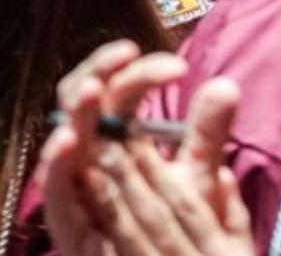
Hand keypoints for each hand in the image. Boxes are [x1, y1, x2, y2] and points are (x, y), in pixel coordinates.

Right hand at [42, 47, 253, 255]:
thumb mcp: (196, 177)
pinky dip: (56, 160)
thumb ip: (205, 133)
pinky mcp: (65, 215)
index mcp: (117, 133)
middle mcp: (89, 148)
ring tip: (92, 87)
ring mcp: (73, 178)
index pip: (118, 87)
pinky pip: (53, 183)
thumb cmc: (174, 227)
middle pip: (80, 94)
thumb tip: (227, 84)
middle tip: (126, 53)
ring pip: (63, 131)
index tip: (176, 66)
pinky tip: (68, 139)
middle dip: (99, 69)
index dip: (139, 70)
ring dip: (75, 109)